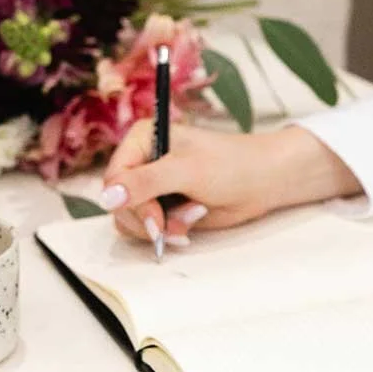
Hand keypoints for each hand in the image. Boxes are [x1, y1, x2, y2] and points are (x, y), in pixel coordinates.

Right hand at [100, 121, 361, 250]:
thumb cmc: (231, 165)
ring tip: (192, 219)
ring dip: (161, 228)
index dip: (128, 203)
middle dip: (149, 219)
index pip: (114, 177)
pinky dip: (169, 232)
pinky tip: (191, 224)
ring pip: (131, 220)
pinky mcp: (165, 207)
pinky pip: (149, 230)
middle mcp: (142, 161)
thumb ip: (145, 183)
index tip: (155, 221)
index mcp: (142, 139)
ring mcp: (152, 187)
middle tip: (174, 226)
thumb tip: (107, 197)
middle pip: (119, 204)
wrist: (265, 181)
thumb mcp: (186, 171)